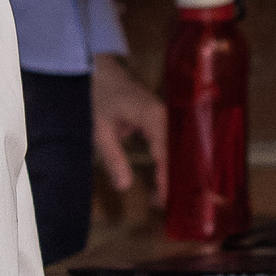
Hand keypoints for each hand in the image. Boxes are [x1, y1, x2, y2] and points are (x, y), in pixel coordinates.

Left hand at [90, 54, 167, 205]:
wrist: (99, 68)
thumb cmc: (98, 96)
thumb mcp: (100, 129)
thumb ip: (113, 157)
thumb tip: (124, 186)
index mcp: (153, 117)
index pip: (165, 154)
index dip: (165, 178)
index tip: (163, 200)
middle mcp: (164, 116)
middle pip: (176, 153)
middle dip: (174, 180)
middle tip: (166, 207)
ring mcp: (164, 116)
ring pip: (175, 149)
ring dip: (173, 172)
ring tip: (166, 199)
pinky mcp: (160, 119)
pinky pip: (170, 143)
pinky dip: (169, 161)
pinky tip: (166, 179)